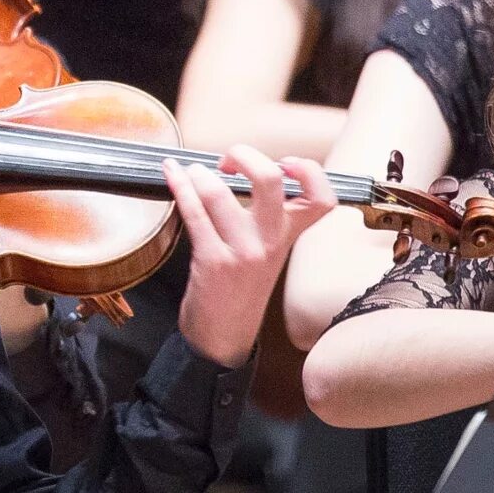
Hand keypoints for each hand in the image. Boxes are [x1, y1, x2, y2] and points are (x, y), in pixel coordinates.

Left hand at [168, 146, 335, 368]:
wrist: (223, 337)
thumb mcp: (267, 254)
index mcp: (289, 238)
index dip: (309, 171)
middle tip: (228, 160)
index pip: (321, 199)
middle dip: (244, 155)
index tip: (284, 162)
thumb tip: (243, 170)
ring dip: (200, 174)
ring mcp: (242, 252)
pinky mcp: (213, 261)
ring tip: (192, 172)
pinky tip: (172, 174)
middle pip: (270, 180)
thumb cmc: (240, 289)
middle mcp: (270, 242)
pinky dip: (180, 187)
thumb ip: (267, 219)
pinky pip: (194, 213)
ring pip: (220, 194)